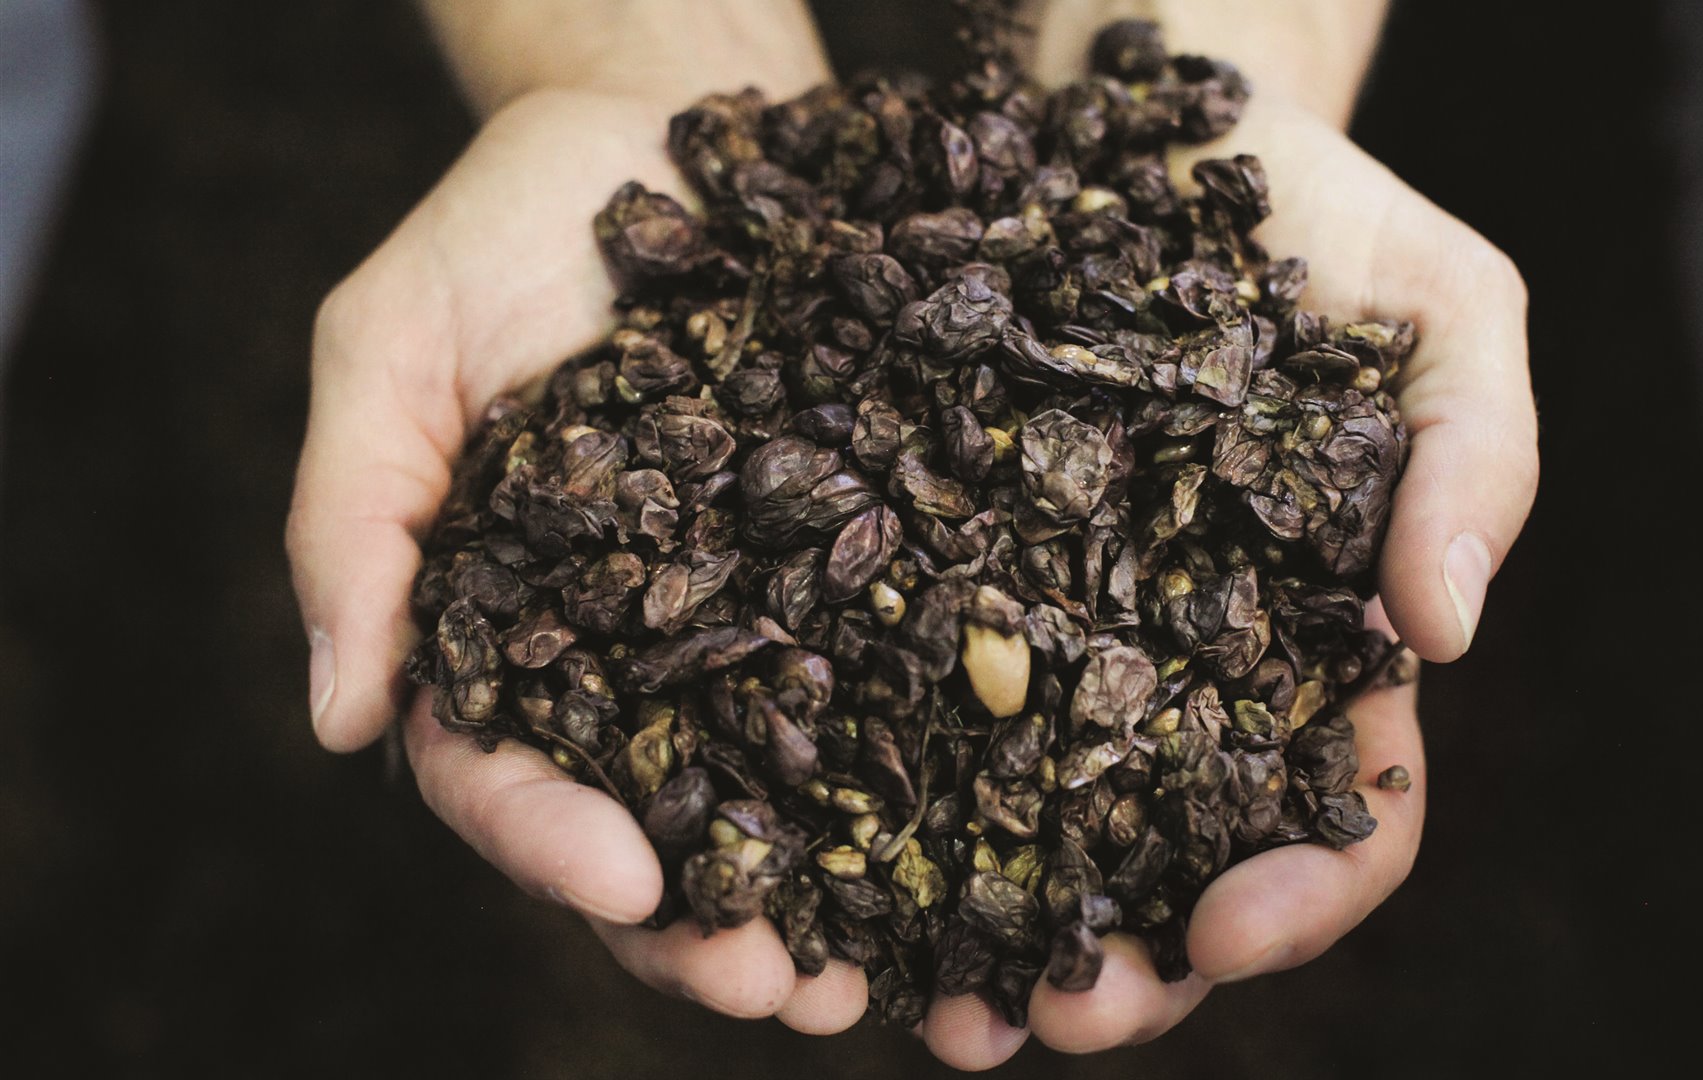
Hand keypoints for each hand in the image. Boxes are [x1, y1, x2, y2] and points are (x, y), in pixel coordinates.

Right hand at [286, 88, 868, 1032]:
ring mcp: (749, 623)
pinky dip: (919, 778)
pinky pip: (888, 685)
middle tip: (776, 986)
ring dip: (820, 897)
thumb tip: (337, 718)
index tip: (623, 877)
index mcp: (504, 625)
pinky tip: (971, 843)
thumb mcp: (392, 346)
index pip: (502, 768)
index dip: (550, 838)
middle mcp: (628, 653)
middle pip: (650, 823)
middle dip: (701, 923)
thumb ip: (356, 519)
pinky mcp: (857, 570)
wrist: (669, 132)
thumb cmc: (509, 228)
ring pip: (776, 795)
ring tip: (873, 975)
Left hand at [914, 76, 1536, 1073]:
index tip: (1225, 929)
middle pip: (1173, 862)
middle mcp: (1189, 672)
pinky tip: (819, 867)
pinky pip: (908, 700)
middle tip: (1058, 1020)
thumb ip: (1477, 465)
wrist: (1148, 120)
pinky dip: (876, 800)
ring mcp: (1063, 633)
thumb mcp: (1448, 317)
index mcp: (1322, 648)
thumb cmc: (1325, 219)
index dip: (1302, 891)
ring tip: (929, 1011)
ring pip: (1032, 824)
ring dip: (987, 933)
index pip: (1345, 810)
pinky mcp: (944, 573)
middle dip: (1128, 964)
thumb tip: (1445, 632)